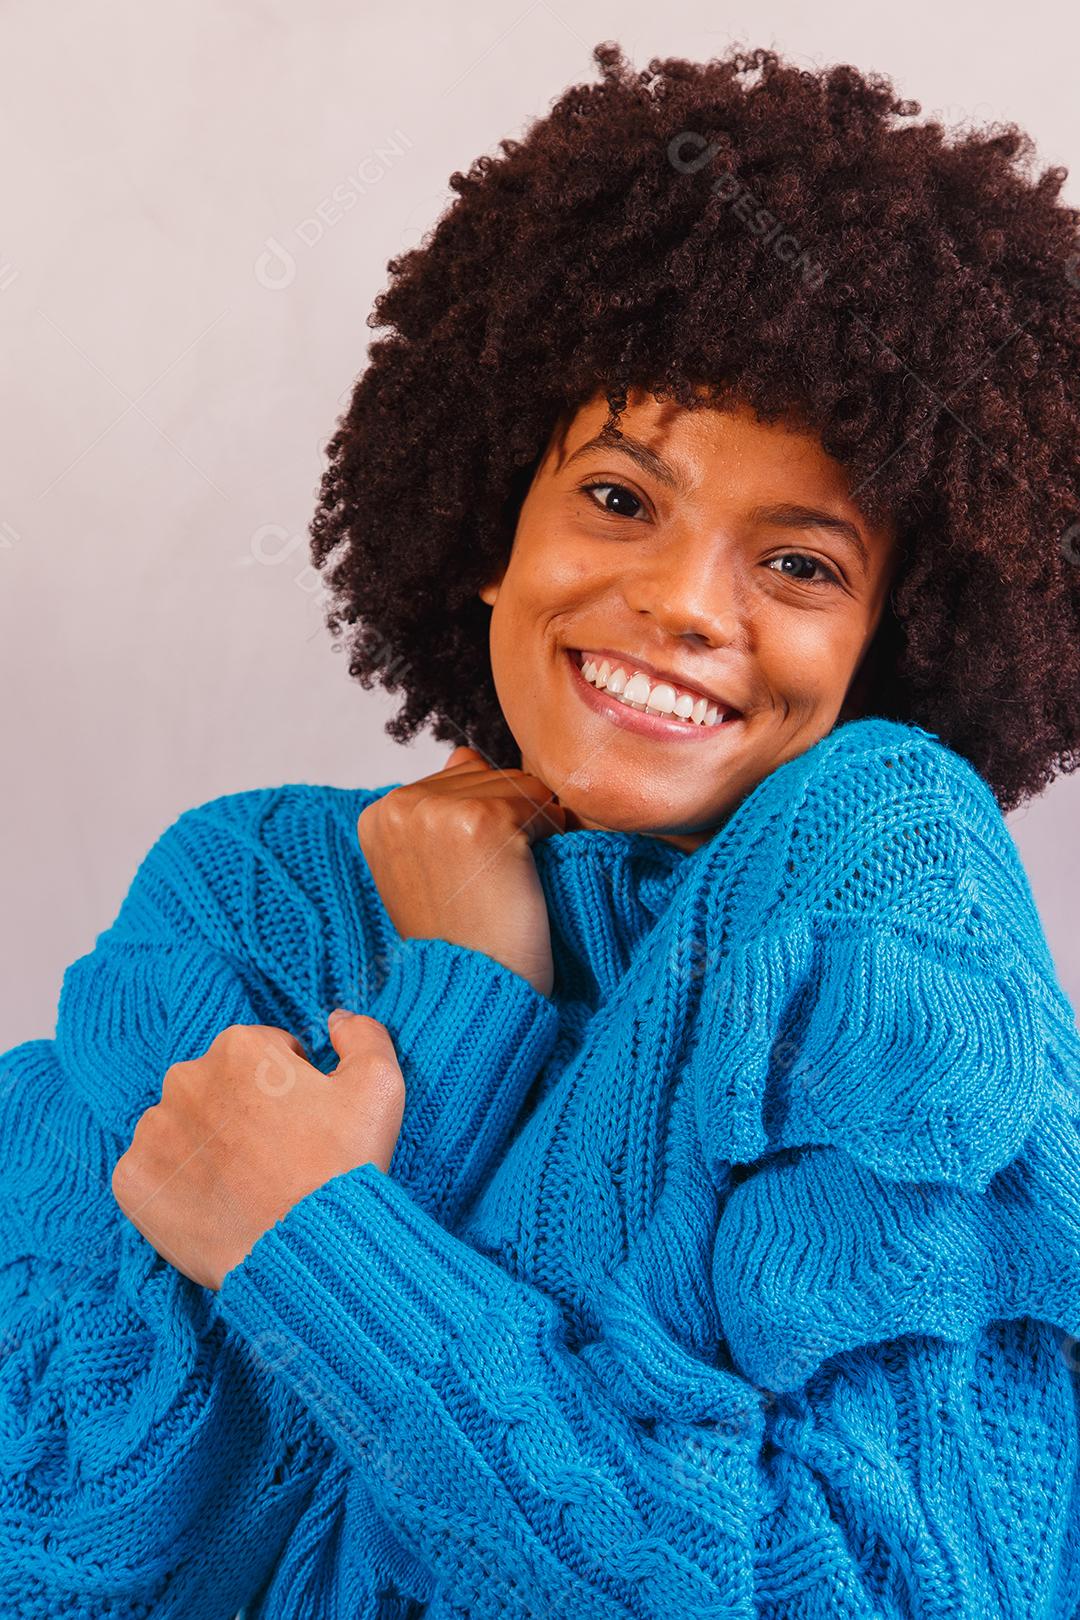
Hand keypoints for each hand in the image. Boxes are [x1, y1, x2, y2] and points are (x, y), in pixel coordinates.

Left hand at [111, 1011, 404, 1290]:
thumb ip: (361, 1035)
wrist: (308, 1252)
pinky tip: (215, 1203)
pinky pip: (154, 1171)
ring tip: (247, 1184)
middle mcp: (185, 1077)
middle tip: (278, 1157)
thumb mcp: (378, 1085)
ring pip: (184, 1127)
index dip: (291, 1089)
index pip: (264, 1055)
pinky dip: (178, 1184)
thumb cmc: (344, 1166)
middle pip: (219, 1087)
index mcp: (239, 1046)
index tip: (304, 1124)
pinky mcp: (132, 1180)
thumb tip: (335, 1019)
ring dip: (209, 1146)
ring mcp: (153, 1131)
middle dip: (244, 1112)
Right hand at [357, 745, 567, 996]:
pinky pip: (541, 803)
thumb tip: (463, 752)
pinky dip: (548, 837)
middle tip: (487, 883)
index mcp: (378, 814)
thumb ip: (441, 804)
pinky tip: (521, 880)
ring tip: (502, 881)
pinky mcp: (481, 820)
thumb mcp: (430, 866)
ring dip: (529, 828)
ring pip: (518, 782)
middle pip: (488, 773)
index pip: (459, 776)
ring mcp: (437, 809)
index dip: (482, 822)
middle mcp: (398, 804)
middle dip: (507, 818)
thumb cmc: (463, 935)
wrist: (475, 989)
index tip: (465, 876)